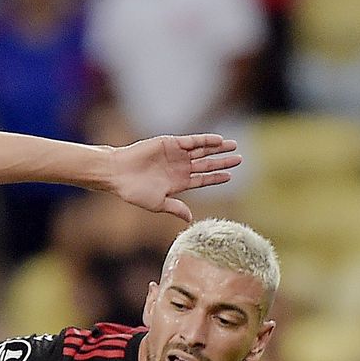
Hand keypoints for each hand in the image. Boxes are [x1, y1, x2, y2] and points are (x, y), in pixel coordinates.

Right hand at [108, 133, 241, 221]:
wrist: (119, 173)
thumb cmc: (134, 191)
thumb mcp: (158, 203)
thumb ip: (176, 208)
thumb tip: (190, 219)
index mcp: (178, 183)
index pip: (202, 180)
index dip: (216, 177)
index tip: (230, 176)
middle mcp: (179, 168)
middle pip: (206, 164)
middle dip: (223, 162)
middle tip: (240, 159)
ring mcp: (176, 155)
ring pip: (202, 151)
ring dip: (218, 149)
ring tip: (233, 146)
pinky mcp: (171, 143)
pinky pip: (192, 141)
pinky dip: (205, 140)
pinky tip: (218, 141)